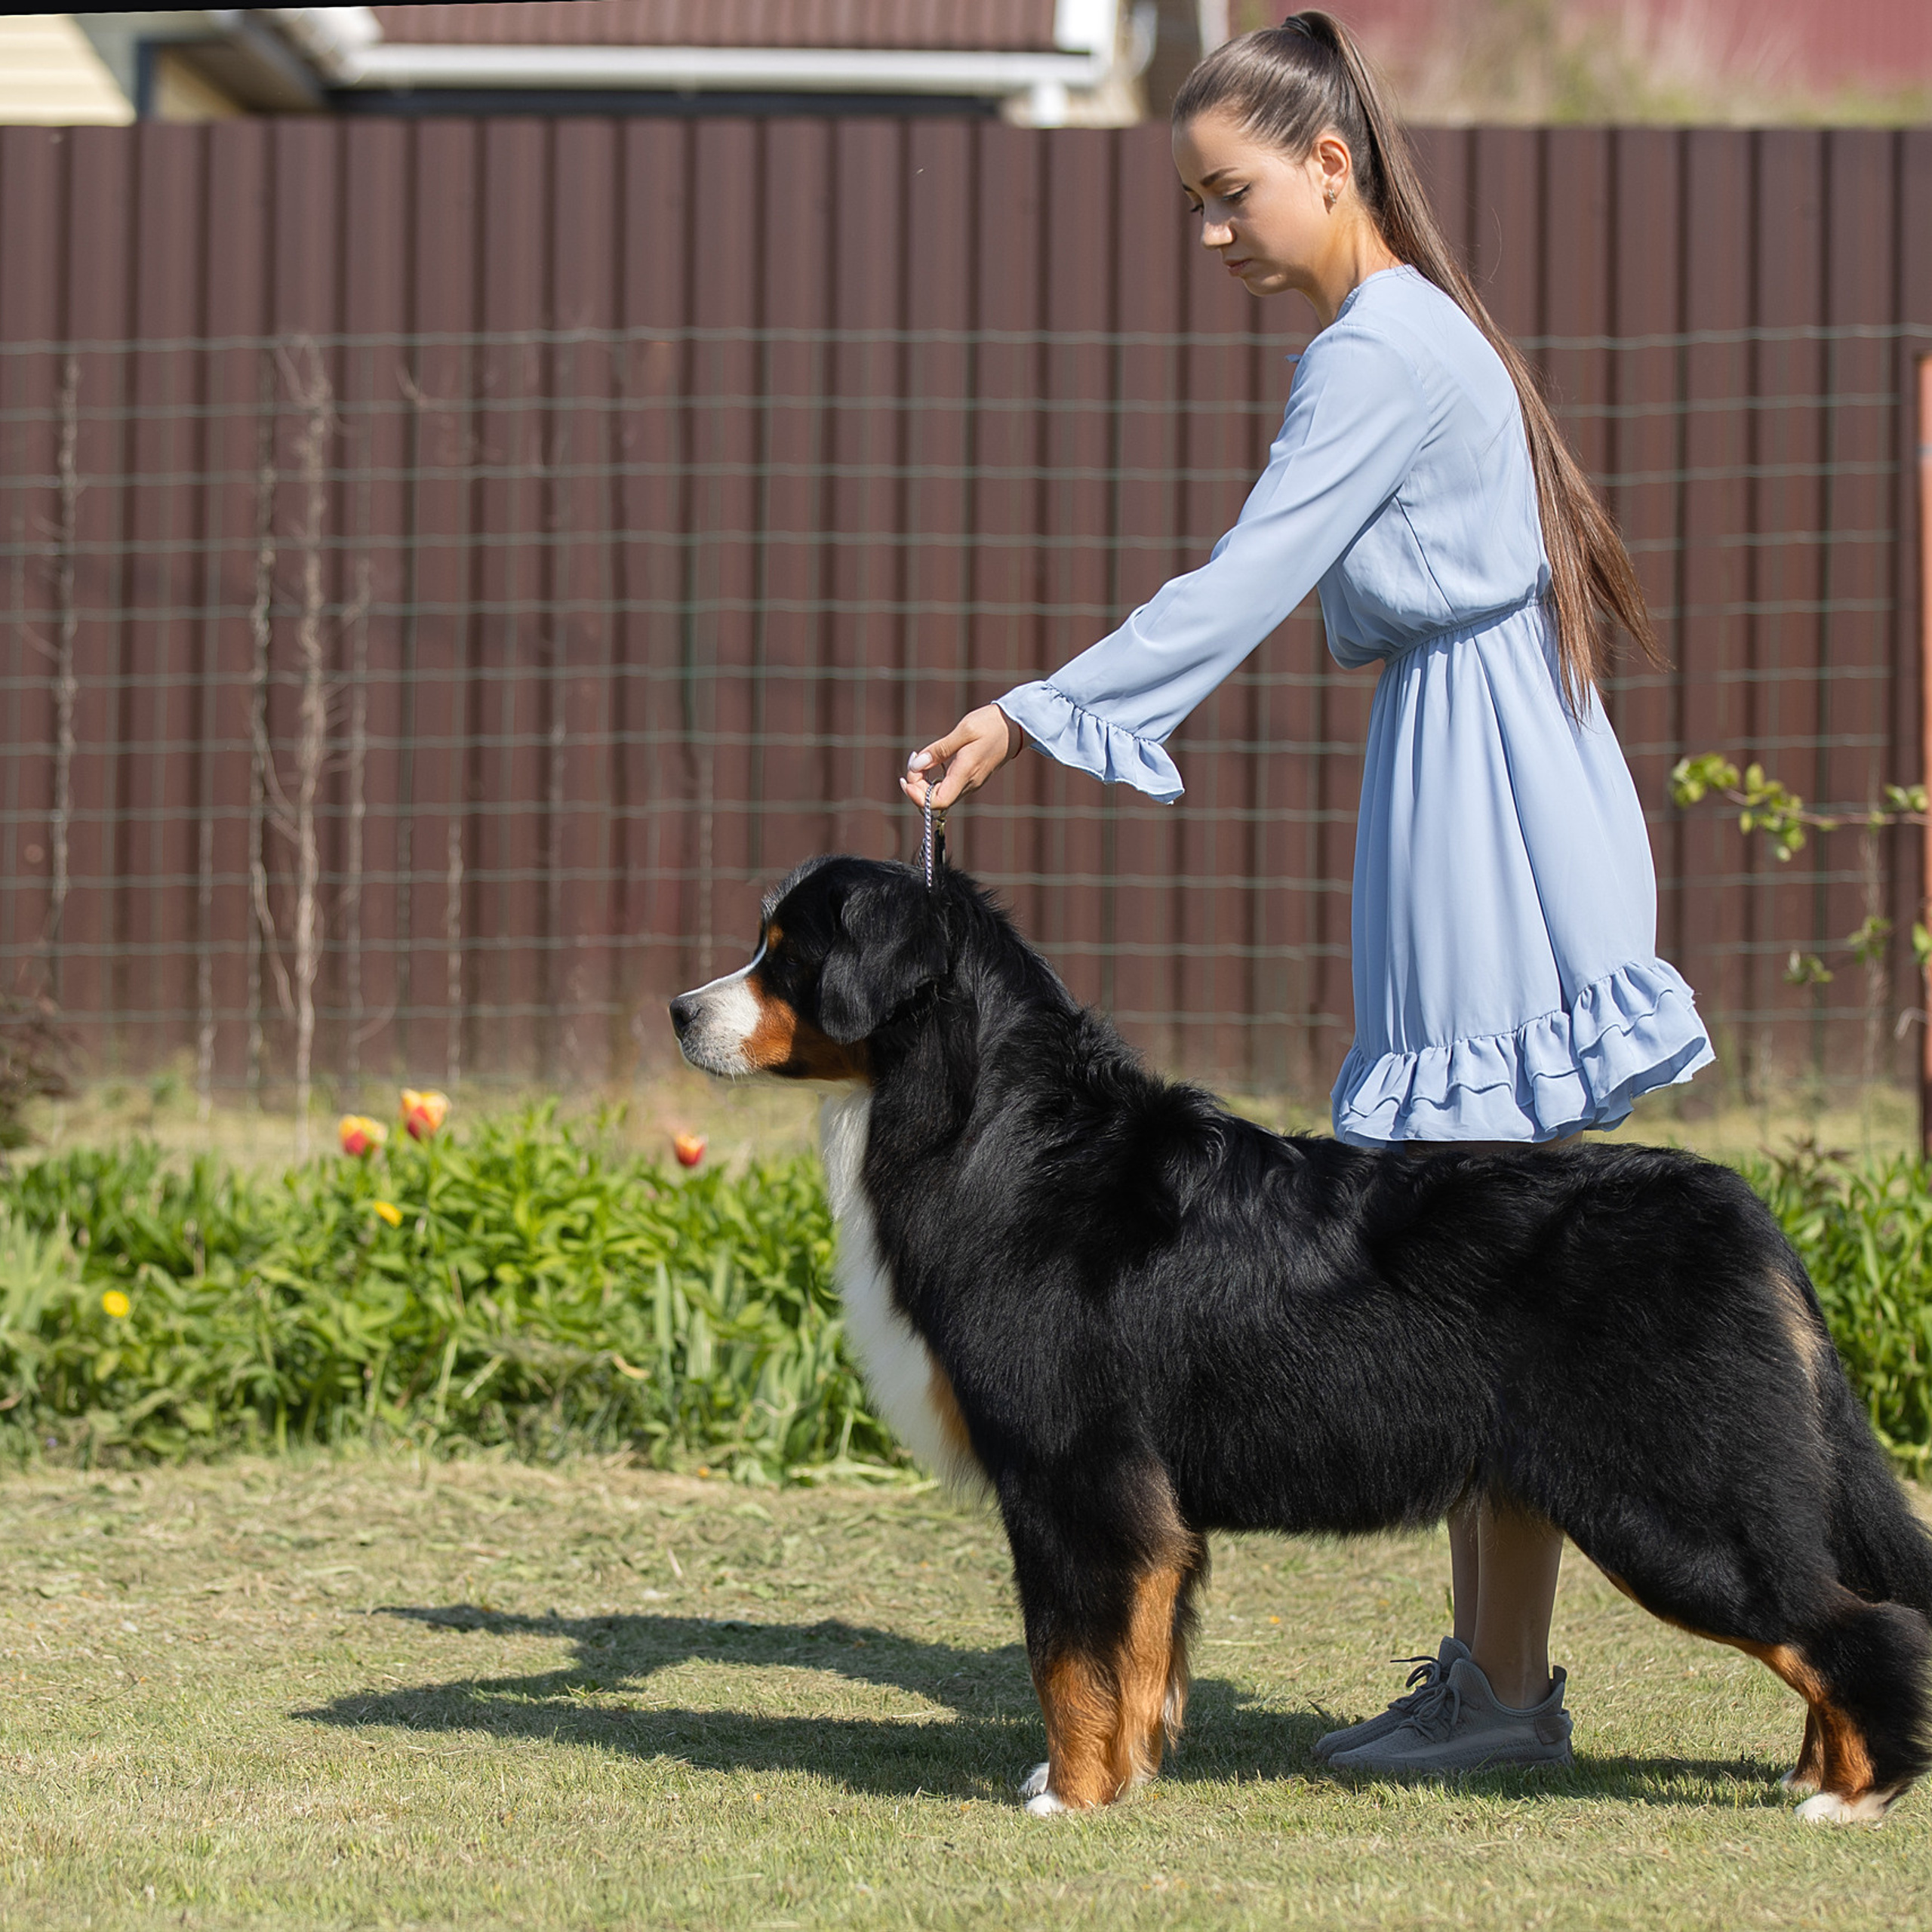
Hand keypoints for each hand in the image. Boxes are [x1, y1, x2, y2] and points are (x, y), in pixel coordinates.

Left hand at [900, 704, 1024, 810]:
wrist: (1016, 726)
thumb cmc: (991, 724)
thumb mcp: (964, 730)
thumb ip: (939, 750)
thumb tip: (917, 765)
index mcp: (966, 773)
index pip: (938, 803)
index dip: (917, 797)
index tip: (908, 778)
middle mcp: (969, 784)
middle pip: (935, 802)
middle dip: (917, 788)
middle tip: (912, 762)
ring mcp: (971, 783)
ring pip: (940, 796)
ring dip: (924, 784)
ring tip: (919, 760)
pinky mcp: (971, 779)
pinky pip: (947, 788)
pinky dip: (933, 780)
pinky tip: (931, 762)